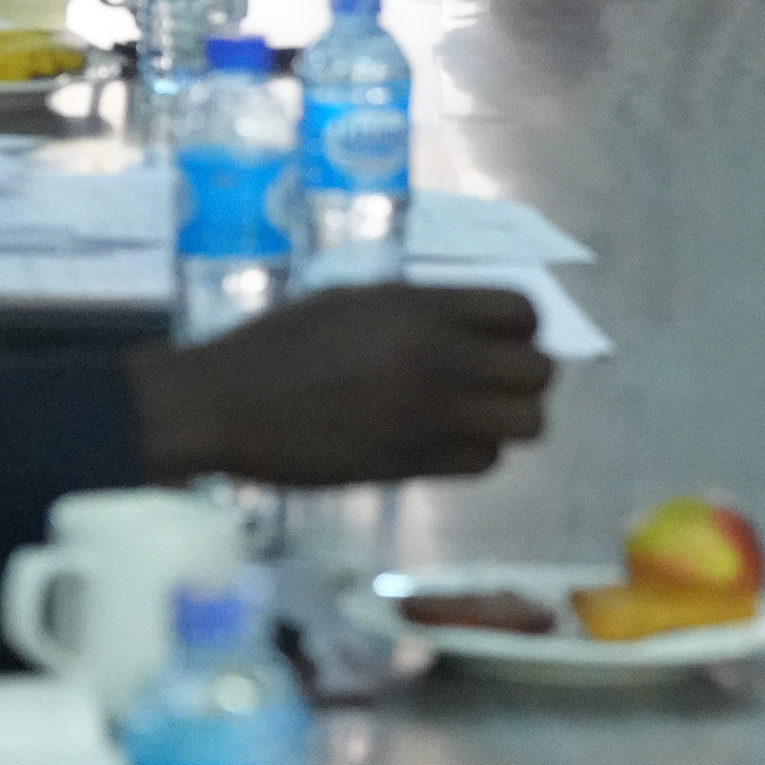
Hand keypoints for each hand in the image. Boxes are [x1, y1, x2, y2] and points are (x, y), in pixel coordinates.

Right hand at [130, 283, 555, 484]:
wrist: (225, 404)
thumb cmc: (280, 342)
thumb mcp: (354, 299)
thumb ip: (419, 308)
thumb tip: (474, 323)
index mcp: (421, 308)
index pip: (522, 310)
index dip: (522, 326)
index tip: (502, 336)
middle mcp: (438, 359)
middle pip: (539, 371)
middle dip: (526, 375)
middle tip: (496, 379)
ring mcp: (430, 415)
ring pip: (526, 423)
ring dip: (510, 418)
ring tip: (478, 413)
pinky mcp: (413, 464)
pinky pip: (484, 460)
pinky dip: (476, 451)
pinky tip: (446, 440)